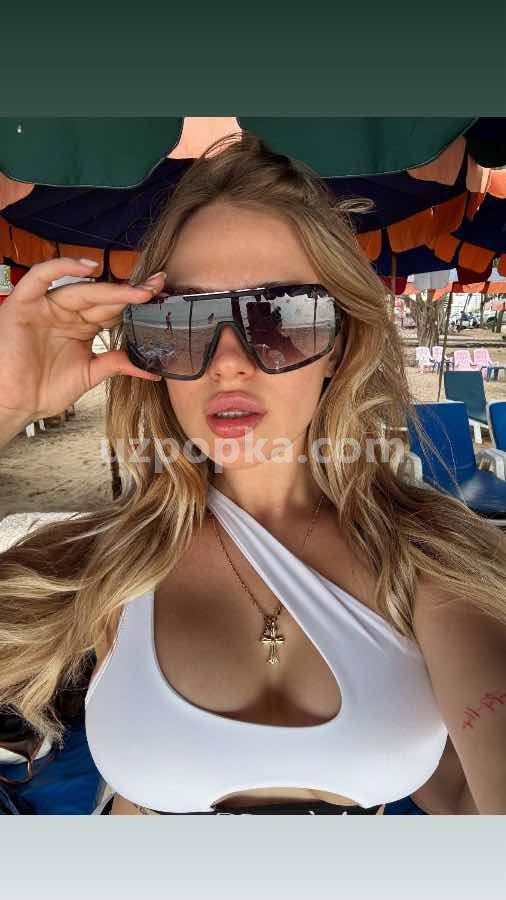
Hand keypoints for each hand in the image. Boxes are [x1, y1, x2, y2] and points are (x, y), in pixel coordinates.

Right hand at [0, 258, 164, 421]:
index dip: (136, 305)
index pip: (113, 310)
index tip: (161, 299)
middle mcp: (67, 313)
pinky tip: (89, 268)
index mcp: (83, 327)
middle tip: (158, 286)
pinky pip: (42, 276)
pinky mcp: (25, 302)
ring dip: (111, 288)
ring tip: (138, 290)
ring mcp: (47, 306)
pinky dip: (63, 267)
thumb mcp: (90, 374)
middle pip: (103, 297)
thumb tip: (151, 370)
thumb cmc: (44, 390)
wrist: (14, 404)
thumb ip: (116, 363)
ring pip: (82, 289)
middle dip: (131, 292)